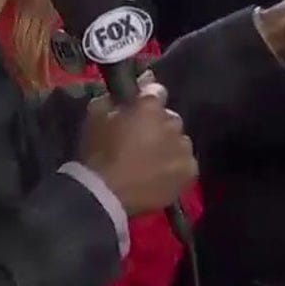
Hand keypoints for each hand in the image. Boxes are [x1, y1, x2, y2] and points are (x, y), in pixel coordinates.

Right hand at [80, 80, 196, 217]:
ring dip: (168, 146)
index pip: (156, 91)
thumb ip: (112, 100)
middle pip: (169, 118)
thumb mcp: (95, 118)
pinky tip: (161, 175)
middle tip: (142, 140)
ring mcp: (183, 148)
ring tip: (151, 161)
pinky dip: (176, 166)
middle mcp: (172, 122)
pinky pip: (186, 163)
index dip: (147, 99)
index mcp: (149, 106)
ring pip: (179, 141)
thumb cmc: (98, 154)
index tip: (139, 107)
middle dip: (158, 125)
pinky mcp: (189, 171)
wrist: (106, 194)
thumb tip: (121, 96)